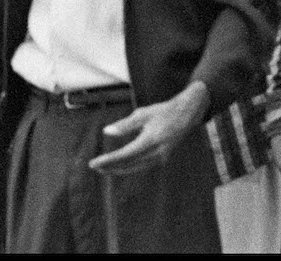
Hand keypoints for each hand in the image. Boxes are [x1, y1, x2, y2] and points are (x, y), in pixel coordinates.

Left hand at [88, 82, 209, 176]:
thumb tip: (106, 132)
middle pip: (128, 164)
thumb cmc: (163, 112)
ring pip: (135, 168)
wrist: (186, 115)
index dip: (108, 160)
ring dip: (119, 169)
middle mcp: (156, 153)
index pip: (124, 155)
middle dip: (111, 167)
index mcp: (150, 141)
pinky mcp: (161, 158)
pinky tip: (120, 164)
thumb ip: (125, 125)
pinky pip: (141, 166)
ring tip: (103, 168)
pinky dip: (129, 166)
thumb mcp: (143, 114)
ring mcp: (160, 158)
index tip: (94, 163)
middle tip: (95, 167)